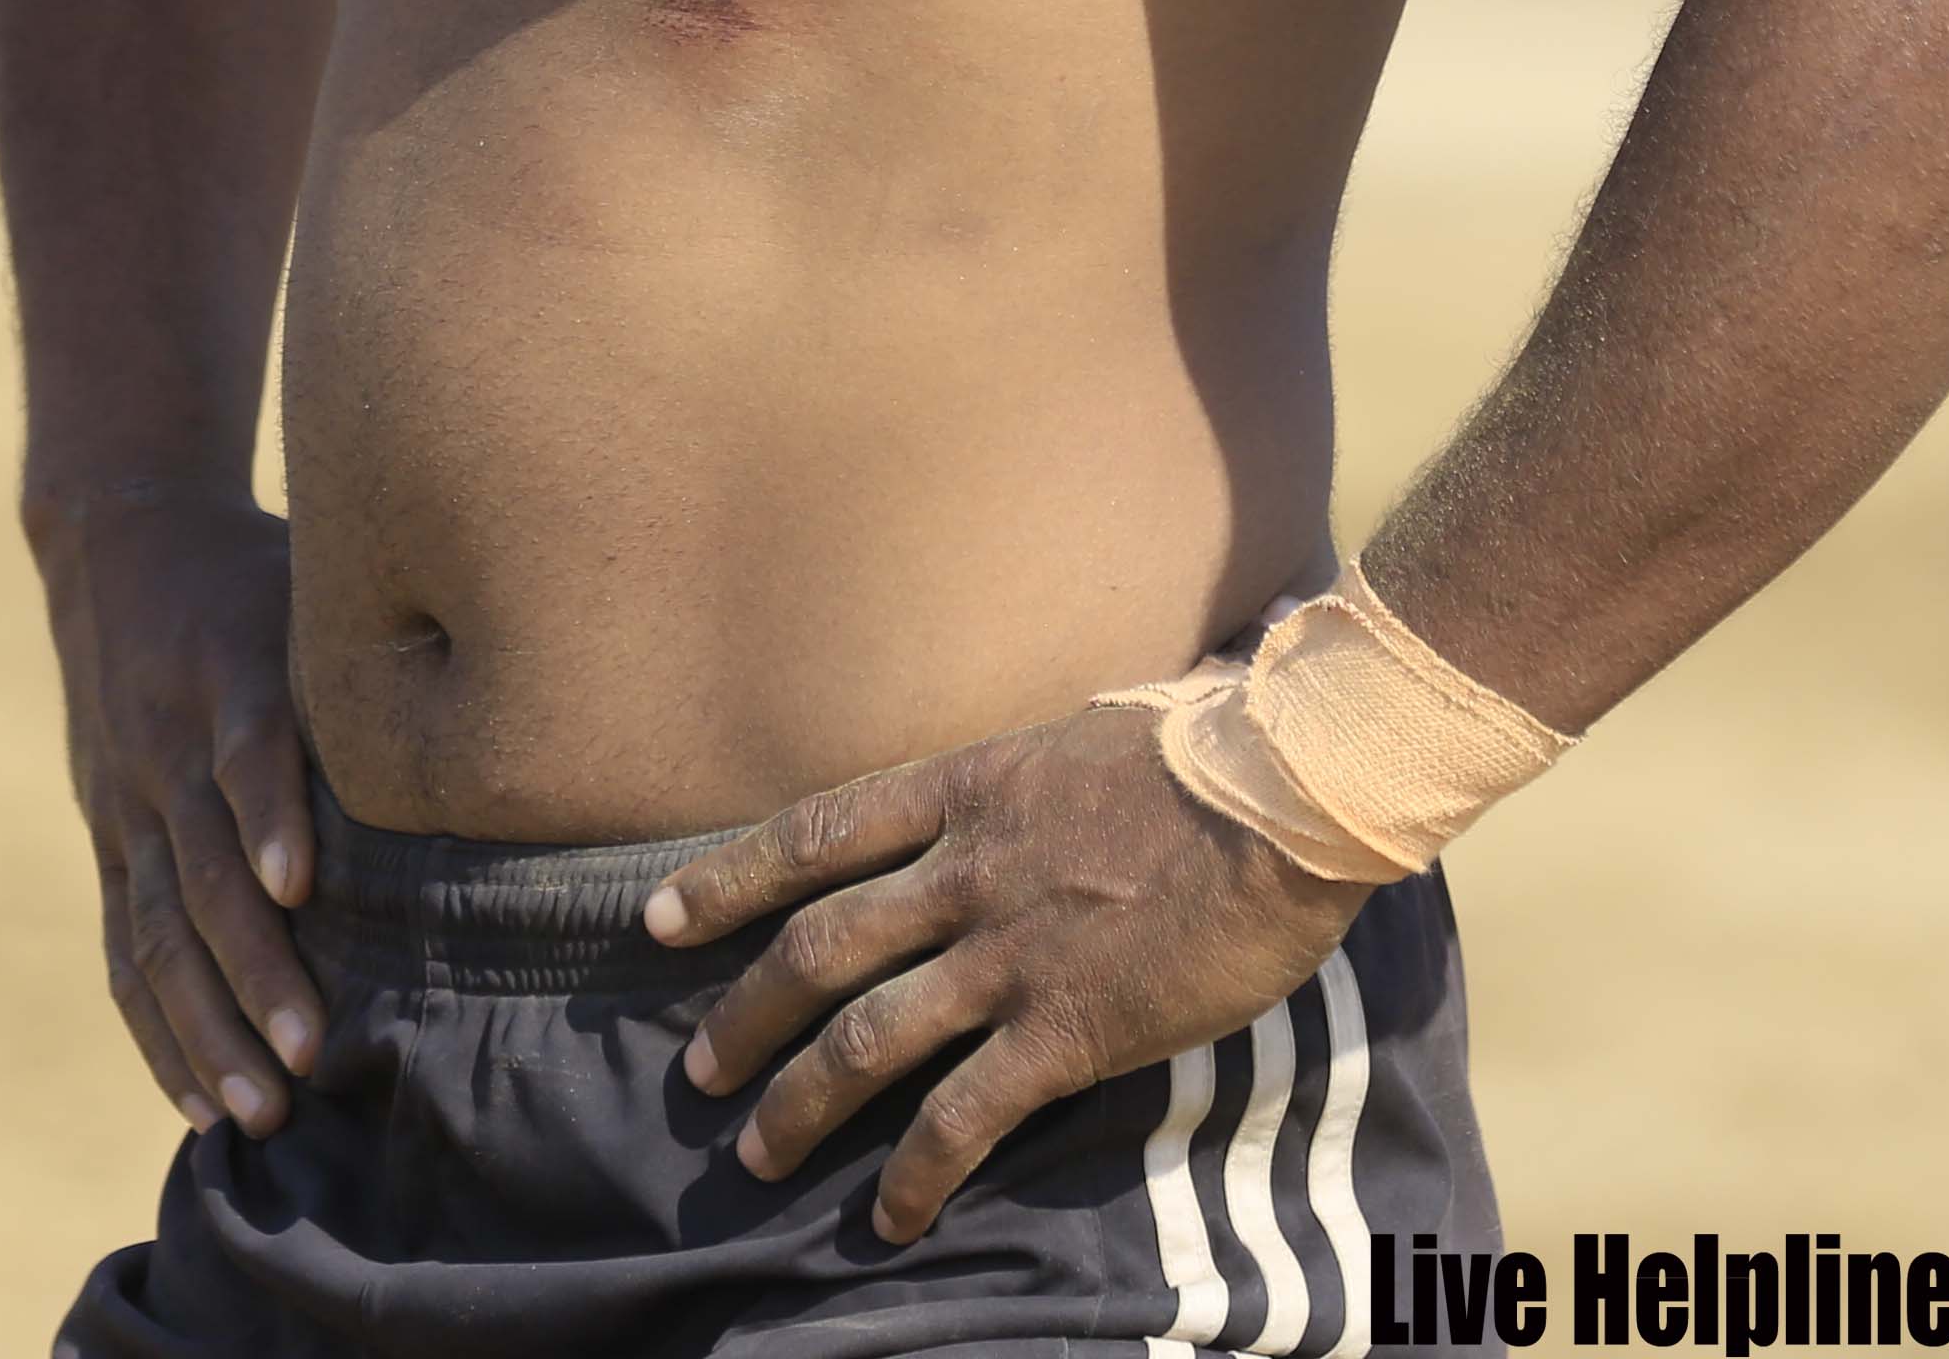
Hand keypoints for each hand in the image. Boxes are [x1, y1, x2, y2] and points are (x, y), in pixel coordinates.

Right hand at [32, 480, 326, 1137]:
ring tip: (258, 1111)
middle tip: (308, 1054)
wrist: (116, 542)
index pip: (241, 752)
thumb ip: (376, 652)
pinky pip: (125, 950)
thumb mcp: (308, 583)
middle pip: (196, 870)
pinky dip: (158, 1032)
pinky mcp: (108, 841)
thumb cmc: (255, 576)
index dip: (268, 815)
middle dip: (250, 968)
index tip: (300, 888)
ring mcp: (126, 804)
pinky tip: (200, 1106)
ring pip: (154, 932)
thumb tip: (510, 705)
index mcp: (223, 675)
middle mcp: (164, 748)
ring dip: (205, 1027)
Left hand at [647, 693, 1371, 1243]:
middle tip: (700, 1068)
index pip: (815, 833)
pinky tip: (891, 1217)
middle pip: (817, 948)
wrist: (1288, 790)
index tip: (661, 918)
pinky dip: (917, 1172)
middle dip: (746, 1013)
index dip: (727, 878)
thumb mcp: (1085, 732)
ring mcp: (1009, 953)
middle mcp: (965, 872)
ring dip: (802, 1104)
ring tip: (758, 1155)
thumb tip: (1023, 776)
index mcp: (966, 789)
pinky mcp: (1068, 1028)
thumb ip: (1029, 773)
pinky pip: (966, 1115)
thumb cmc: (1210, 745)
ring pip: (867, 1039)